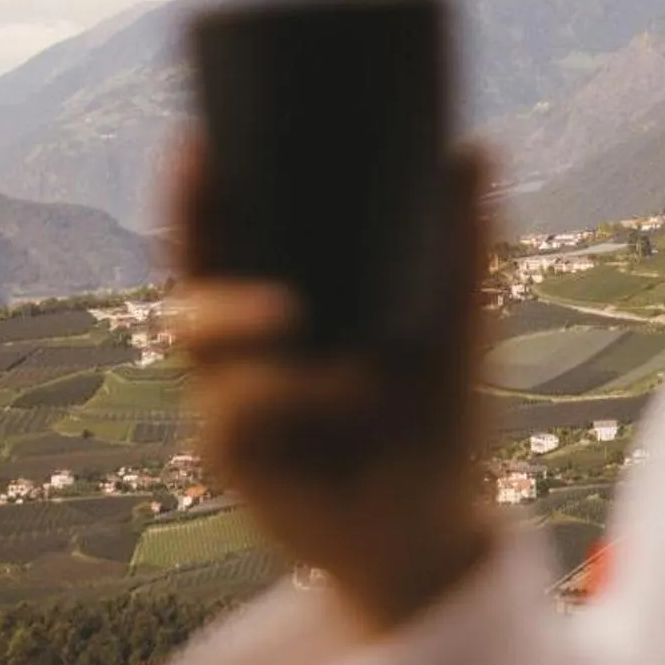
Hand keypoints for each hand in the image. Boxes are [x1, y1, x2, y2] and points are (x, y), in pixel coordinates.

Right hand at [167, 140, 495, 633]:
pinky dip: (288, 393)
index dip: (201, 190)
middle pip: (189, 272)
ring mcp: (230, 400)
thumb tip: (476, 146)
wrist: (437, 527)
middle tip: (206, 173)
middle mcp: (244, 347)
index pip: (228, 236)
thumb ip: (460, 243)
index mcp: (284, 301)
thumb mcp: (456, 325)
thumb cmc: (437, 418)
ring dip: (241, 315)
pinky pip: (233, 410)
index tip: (200, 137)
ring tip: (293, 314)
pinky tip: (348, 392)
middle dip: (188, 223)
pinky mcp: (231, 457)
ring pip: (199, 336)